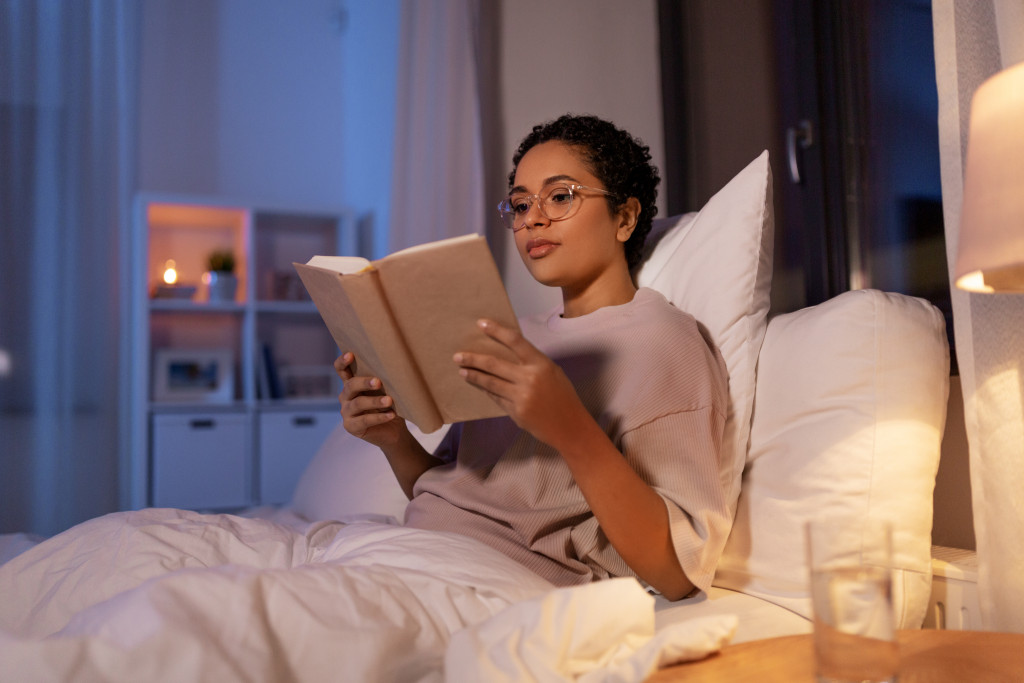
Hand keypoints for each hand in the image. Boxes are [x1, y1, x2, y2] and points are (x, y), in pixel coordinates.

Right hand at [334, 352, 408, 447]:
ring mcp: (346, 412)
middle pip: (350, 385)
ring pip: (358, 403)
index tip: (350, 354)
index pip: (341, 370)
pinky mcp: (351, 426)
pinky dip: (379, 417)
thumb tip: (393, 366)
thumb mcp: (386, 390)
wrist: (394, 430)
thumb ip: (382, 380)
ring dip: (375, 401)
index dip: (342, 362)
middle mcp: (345, 396)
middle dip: (364, 382)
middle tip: (378, 382)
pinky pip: (364, 420)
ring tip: (389, 401)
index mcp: (352, 383)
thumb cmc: (390, 405)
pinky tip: (391, 415)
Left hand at [453, 319, 589, 448]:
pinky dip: (487, 391)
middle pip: (494, 364)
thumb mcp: (552, 372)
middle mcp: (529, 378)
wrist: (570, 427)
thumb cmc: (563, 396)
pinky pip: (496, 398)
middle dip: (473, 359)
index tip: (481, 323)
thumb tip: (507, 353)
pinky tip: (479, 386)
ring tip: (462, 371)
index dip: (496, 330)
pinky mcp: (515, 412)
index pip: (515, 341)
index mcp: (541, 364)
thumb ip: (531, 363)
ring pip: (490, 382)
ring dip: (474, 376)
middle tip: (458, 356)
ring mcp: (521, 396)